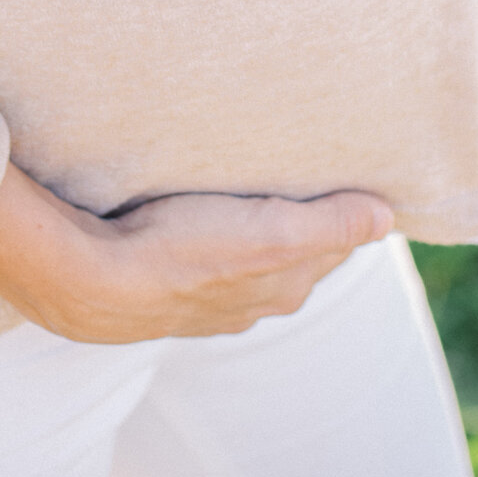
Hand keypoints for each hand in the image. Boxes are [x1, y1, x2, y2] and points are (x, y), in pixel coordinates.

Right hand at [0, 162, 392, 341]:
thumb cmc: (183, 253)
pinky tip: (206, 218)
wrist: (90, 283)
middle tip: (314, 175)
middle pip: (296, 253)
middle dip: (309, 222)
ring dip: (261, 228)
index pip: (333, 244)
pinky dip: (221, 237)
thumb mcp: (269, 233)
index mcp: (282, 286)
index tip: (351, 177)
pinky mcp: (167, 288)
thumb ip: (329, 226)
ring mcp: (207, 299)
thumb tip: (387, 218)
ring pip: (251, 257)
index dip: (344, 212)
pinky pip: (210, 259)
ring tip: (262, 188)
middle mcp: (251, 301)